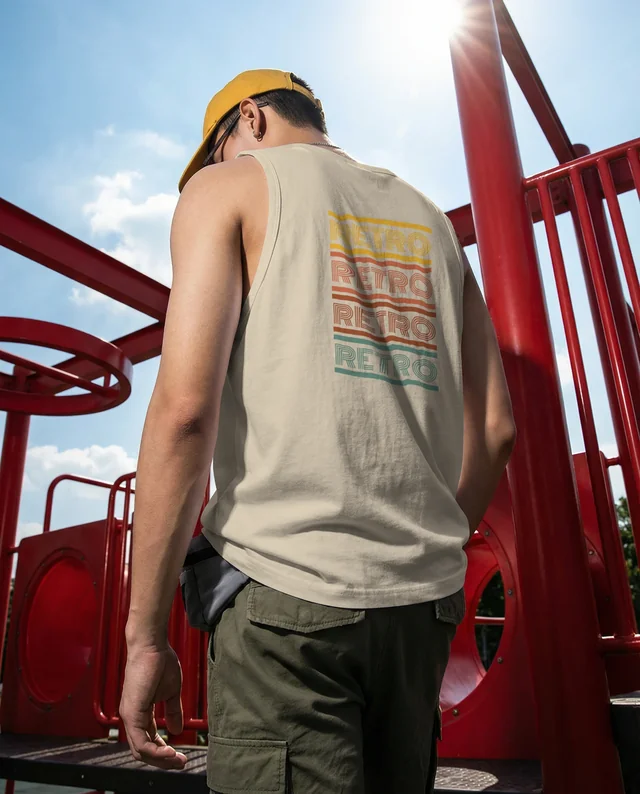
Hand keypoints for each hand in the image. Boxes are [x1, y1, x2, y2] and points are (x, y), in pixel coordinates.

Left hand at [119, 643, 187, 769]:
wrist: (152, 645)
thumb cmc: (160, 662)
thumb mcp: (172, 692)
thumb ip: (172, 711)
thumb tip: (176, 729)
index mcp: (140, 713)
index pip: (149, 741)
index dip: (164, 752)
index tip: (181, 756)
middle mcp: (131, 718)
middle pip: (143, 751)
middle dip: (163, 762)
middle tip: (181, 763)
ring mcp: (129, 716)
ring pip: (140, 751)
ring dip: (161, 760)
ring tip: (178, 760)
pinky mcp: (131, 713)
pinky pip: (141, 742)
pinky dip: (156, 751)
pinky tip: (170, 752)